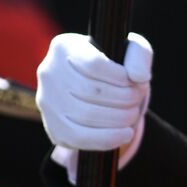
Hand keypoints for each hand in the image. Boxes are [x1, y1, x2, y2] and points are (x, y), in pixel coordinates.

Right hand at [36, 32, 152, 165]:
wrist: (98, 93)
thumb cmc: (114, 67)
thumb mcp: (129, 51)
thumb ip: (139, 56)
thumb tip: (139, 77)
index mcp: (63, 47)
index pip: (94, 65)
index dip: (121, 77)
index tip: (135, 82)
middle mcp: (48, 73)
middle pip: (91, 91)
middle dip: (124, 99)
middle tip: (138, 99)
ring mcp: (47, 102)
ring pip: (86, 115)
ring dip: (119, 118)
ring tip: (133, 114)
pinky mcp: (53, 128)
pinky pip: (80, 139)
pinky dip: (108, 139)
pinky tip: (125, 134)